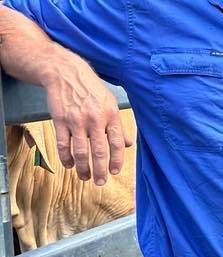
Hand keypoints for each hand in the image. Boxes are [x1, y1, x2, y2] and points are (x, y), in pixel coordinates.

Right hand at [44, 65, 130, 184]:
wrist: (66, 73)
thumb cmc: (91, 89)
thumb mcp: (110, 103)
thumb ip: (119, 125)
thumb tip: (129, 144)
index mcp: (110, 115)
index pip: (117, 143)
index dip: (117, 160)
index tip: (114, 172)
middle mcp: (95, 119)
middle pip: (99, 150)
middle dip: (100, 170)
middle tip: (100, 182)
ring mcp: (76, 120)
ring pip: (80, 151)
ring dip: (82, 167)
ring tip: (85, 177)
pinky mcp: (60, 120)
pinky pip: (63, 144)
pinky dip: (66, 157)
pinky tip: (69, 165)